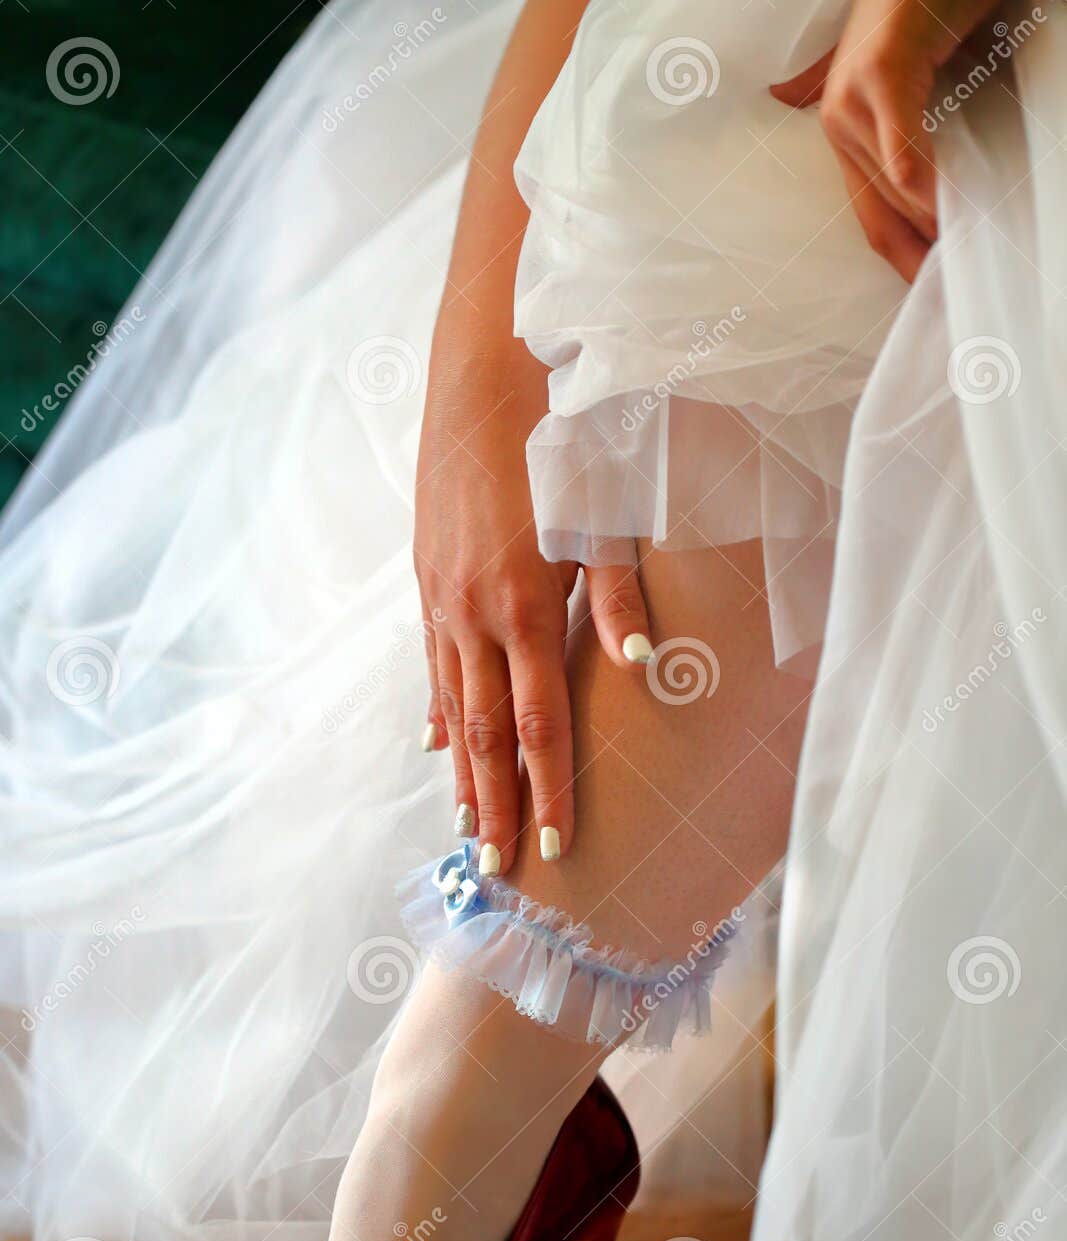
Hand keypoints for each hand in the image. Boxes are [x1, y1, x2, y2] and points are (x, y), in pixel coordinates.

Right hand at [414, 318, 650, 875]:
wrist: (480, 368)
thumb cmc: (560, 436)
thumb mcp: (603, 511)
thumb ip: (620, 593)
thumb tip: (643, 664)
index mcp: (525, 604)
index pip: (539, 723)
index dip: (547, 790)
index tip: (552, 850)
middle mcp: (473, 613)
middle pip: (483, 734)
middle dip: (495, 806)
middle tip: (498, 871)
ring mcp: (441, 598)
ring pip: (449, 706)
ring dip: (460, 773)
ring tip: (467, 829)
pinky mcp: (426, 576)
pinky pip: (430, 662)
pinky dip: (436, 710)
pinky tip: (433, 743)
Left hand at [772, 0, 998, 281]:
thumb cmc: (917, 7)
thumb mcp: (884, 67)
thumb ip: (831, 86)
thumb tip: (778, 99)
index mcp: (840, 130)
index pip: (868, 216)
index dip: (899, 259)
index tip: (925, 292)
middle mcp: (837, 121)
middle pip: (884, 211)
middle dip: (922, 251)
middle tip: (954, 285)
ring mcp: (852, 99)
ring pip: (895, 188)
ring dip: (932, 224)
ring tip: (962, 257)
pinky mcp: (881, 74)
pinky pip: (899, 148)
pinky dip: (917, 182)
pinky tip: (938, 211)